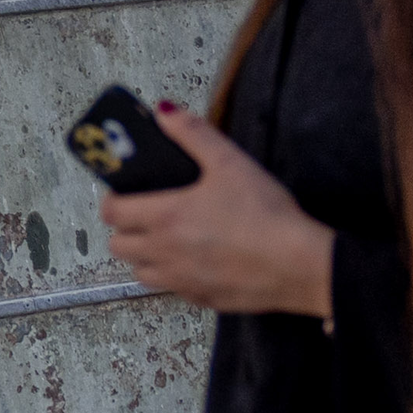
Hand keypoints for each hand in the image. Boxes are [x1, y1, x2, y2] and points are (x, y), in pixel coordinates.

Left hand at [102, 101, 338, 319]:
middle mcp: (164, 253)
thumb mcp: (230, 162)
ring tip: (167, 238)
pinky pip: (171, 290)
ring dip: (145, 256)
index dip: (114, 200)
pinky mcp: (202, 300)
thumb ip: (193, 133)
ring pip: (140, 272)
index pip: (112, 212)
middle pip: (118, 246)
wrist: (300, 264)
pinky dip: (172, 276)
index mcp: (164, 217)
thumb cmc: (265, 213)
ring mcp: (181, 281)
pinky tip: (195, 261)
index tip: (127, 193)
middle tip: (146, 214)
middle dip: (125, 229)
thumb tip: (164, 112)